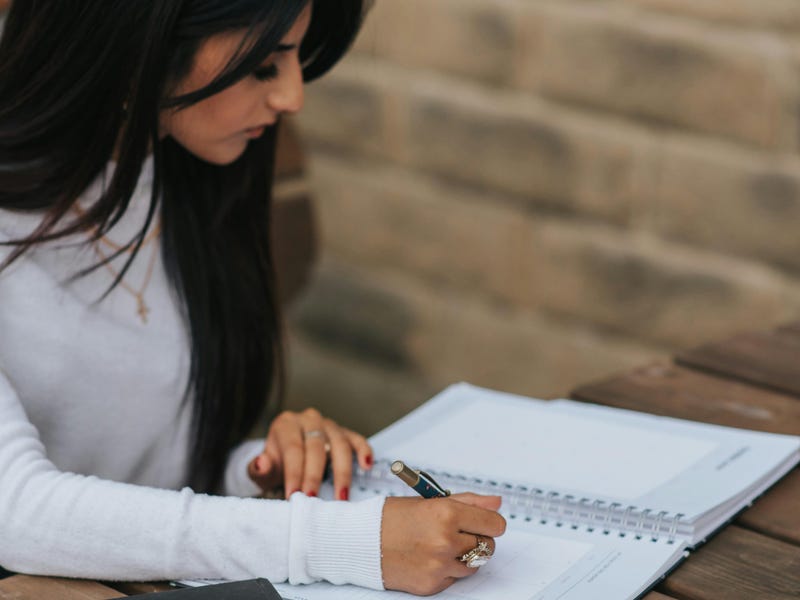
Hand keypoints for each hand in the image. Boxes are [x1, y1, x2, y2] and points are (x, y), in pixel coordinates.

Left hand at [247, 408, 372, 499]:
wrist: (287, 454)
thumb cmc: (276, 463)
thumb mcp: (263, 467)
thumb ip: (259, 468)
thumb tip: (262, 463)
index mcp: (286, 424)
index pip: (292, 449)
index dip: (294, 473)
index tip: (293, 495)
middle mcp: (308, 420)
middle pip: (316, 447)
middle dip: (314, 475)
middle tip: (312, 499)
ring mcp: (328, 425)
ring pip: (339, 444)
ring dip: (341, 472)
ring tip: (341, 496)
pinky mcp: (344, 432)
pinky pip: (356, 439)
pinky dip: (363, 451)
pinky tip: (366, 465)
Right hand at [381, 493, 505, 594]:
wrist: (362, 542)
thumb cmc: (393, 517)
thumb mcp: (430, 500)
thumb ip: (468, 502)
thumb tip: (496, 503)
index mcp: (446, 513)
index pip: (495, 524)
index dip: (490, 522)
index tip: (483, 522)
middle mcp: (445, 541)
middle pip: (487, 545)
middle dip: (476, 538)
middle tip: (457, 532)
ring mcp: (439, 565)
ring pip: (475, 564)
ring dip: (464, 555)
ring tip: (440, 544)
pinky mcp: (432, 584)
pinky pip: (455, 578)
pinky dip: (448, 569)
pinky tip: (429, 557)